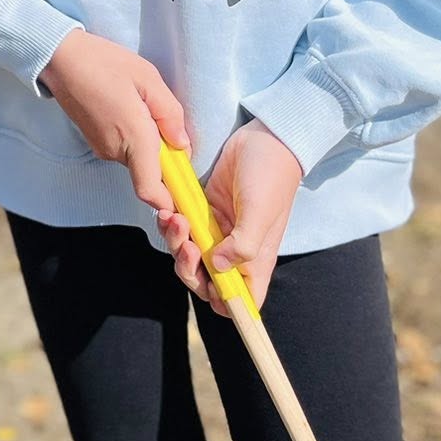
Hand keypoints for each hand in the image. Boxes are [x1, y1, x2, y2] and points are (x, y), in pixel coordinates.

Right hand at [40, 30, 188, 215]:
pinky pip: (124, 148)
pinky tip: (128, 106)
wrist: (60, 58)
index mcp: (133, 137)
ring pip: (137, 158)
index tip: (185, 189)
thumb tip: (182, 144)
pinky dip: (134, 136)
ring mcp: (102, 148)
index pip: (150, 191)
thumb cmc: (104, 62)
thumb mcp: (148, 78)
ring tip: (142, 104)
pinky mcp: (95, 142)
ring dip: (148, 142)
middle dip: (165, 155)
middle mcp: (116, 151)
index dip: (170, 200)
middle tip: (164, 119)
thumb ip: (170, 114)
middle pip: (150, 172)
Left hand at [160, 120, 302, 314]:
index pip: (241, 300)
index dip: (224, 304)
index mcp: (255, 260)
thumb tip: (215, 265)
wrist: (264, 137)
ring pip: (188, 255)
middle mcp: (235, 250)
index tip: (209, 286)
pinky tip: (170, 211)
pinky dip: (172, 225)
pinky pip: (181, 228)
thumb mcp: (260, 211)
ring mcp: (218, 230)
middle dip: (189, 270)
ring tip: (174, 220)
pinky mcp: (203, 210)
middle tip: (185, 245)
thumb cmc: (270, 176)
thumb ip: (242, 243)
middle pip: (206, 281)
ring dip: (175, 244)